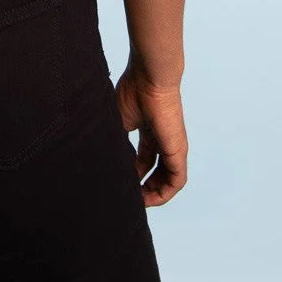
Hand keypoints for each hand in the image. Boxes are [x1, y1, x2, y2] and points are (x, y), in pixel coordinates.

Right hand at [113, 64, 187, 206]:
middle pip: (158, 171)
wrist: (149, 78)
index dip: (134, 173)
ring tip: (140, 203)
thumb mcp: (119, 121)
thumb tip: (103, 158)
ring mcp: (173, 146)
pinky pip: (176, 181)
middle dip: (146, 187)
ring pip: (169, 180)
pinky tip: (150, 199)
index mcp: (149, 130)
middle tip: (132, 197)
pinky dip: (165, 193)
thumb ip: (116, 140)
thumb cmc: (133, 92)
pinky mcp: (178, 151)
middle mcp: (163, 140)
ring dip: (155, 194)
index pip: (145, 159)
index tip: (123, 182)